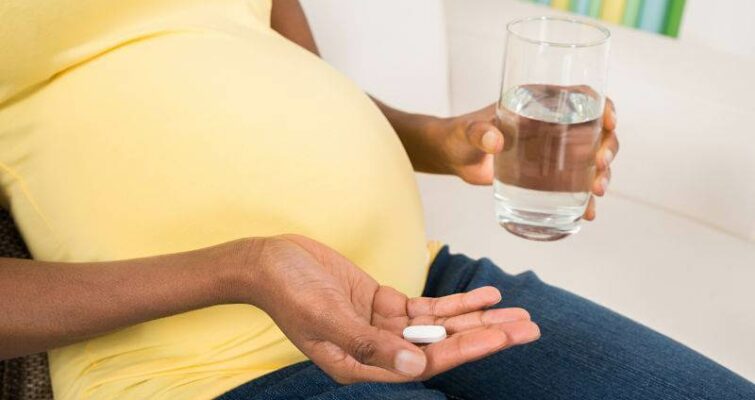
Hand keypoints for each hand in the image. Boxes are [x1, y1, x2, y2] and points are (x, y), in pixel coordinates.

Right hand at [245, 234, 539, 383]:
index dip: (464, 350)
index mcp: (361, 365)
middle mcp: (378, 350)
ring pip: (440, 326)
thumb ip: (369, 343)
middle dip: (486, 336)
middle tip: (530, 328)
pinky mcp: (382, 302)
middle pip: (442, 345)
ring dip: (478, 318)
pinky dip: (455, 301)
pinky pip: (426, 306)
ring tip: (518, 312)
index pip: (424, 362)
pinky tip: (485, 294)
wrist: (268, 262)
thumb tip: (416, 364)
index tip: (500, 337)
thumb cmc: (288, 291)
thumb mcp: (326, 317)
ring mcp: (382, 326)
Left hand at [435, 100, 617, 219]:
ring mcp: (552, 151)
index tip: (610, 121)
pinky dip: (584, 199)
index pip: (583, 96)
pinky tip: (589, 213)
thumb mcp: (467, 131)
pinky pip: (574, 184)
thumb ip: (478, 133)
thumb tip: (494, 141)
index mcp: (540, 102)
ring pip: (591, 159)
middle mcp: (553, 124)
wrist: (452, 157)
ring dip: (602, 175)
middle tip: (600, 166)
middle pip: (597, 130)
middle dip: (608, 148)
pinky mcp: (546, 175)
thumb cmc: (459, 134)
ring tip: (597, 192)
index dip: (604, 106)